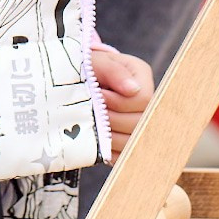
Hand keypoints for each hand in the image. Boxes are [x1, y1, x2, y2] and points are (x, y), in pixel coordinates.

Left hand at [92, 44, 154, 159]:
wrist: (73, 85)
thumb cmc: (84, 69)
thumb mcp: (95, 63)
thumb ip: (113, 71)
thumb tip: (132, 89)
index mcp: (142, 79)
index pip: (144, 99)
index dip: (119, 102)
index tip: (98, 95)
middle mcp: (146, 102)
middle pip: (140, 122)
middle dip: (111, 119)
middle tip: (92, 112)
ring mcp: (138, 124)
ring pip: (133, 142)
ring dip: (108, 136)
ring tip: (91, 125)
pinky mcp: (127, 142)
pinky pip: (123, 156)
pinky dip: (107, 150)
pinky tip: (95, 140)